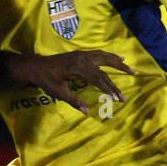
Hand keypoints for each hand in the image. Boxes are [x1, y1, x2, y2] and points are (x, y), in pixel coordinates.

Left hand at [15, 50, 134, 113]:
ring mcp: (82, 54)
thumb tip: (87, 112)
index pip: (98, 79)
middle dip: (115, 84)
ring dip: (118, 64)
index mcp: (77, 68)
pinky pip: (99, 54)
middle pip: (104, 71)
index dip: (108, 90)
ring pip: (105, 58)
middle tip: (124, 95)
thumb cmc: (46, 80)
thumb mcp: (59, 92)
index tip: (116, 99)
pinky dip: (110, 56)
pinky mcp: (81, 53)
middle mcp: (82, 59)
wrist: (36, 66)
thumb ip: (74, 101)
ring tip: (130, 69)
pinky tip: (117, 59)